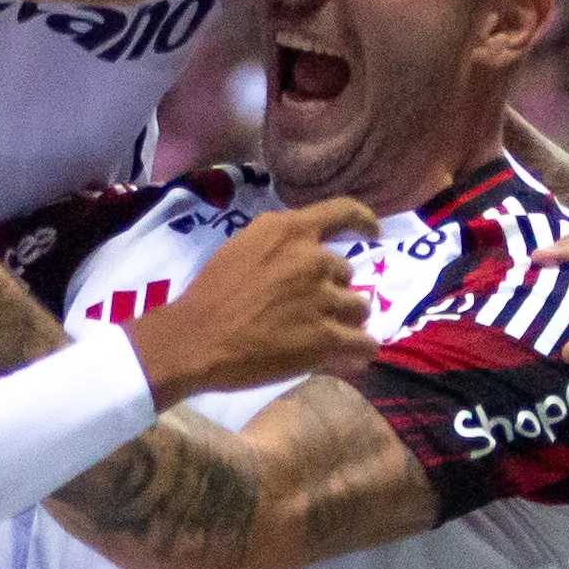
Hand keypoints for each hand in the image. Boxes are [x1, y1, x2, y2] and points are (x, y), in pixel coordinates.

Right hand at [127, 199, 378, 407]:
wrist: (195, 338)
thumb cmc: (209, 295)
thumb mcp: (241, 250)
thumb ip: (278, 249)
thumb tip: (307, 260)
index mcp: (287, 231)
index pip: (341, 211)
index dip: (363, 220)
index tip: (372, 232)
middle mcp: (311, 258)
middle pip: (346, 272)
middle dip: (332, 289)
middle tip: (310, 309)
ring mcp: (322, 297)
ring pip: (360, 308)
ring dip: (345, 320)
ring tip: (322, 336)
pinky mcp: (327, 337)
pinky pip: (365, 343)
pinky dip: (359, 351)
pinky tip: (348, 357)